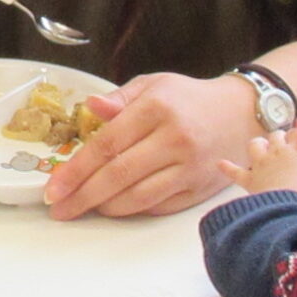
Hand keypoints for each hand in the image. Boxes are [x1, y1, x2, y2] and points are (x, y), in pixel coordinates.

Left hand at [45, 72, 257, 219]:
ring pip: (138, 197)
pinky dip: (132, 210)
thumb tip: (89, 107)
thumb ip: (118, 98)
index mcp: (157, 109)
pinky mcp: (199, 189)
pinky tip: (114, 206)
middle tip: (59, 209)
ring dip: (105, 207)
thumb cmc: (190, 99)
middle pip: (119, 175)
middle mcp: (175, 139)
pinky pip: (158, 206)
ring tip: (83, 207)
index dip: (76, 169)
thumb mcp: (154, 85)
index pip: (107, 144)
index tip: (54, 187)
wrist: (243, 113)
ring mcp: (190, 167)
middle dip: (82, 196)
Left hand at [218, 134, 296, 206]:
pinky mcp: (250, 179)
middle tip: (288, 148)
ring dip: (259, 146)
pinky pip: (235, 171)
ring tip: (263, 150)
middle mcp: (279, 152)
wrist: (290, 210)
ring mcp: (262, 164)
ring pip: (256, 145)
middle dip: (282, 139)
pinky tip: (220, 163)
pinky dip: (228, 167)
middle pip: (278, 136)